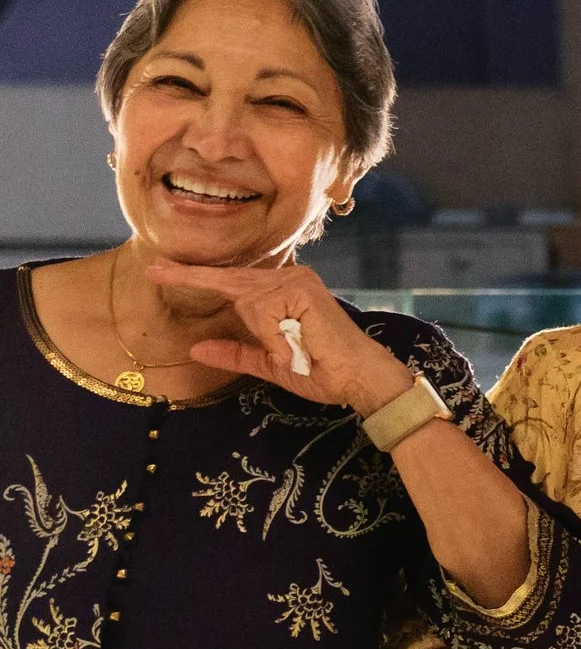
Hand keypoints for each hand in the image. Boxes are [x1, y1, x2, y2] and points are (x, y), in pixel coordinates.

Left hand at [148, 259, 413, 414]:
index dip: (196, 277)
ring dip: (264, 337)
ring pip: (248, 302)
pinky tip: (296, 345)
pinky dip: (272, 336)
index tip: (158, 270)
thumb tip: (195, 349)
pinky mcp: (301, 290)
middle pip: (233, 283)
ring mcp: (296, 281)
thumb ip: (235, 354)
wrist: (357, 378)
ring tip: (295, 353)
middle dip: (195, 279)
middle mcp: (290, 278)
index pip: (232, 282)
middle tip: (156, 271)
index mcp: (283, 292)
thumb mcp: (269, 364)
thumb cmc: (320, 371)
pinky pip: (263, 311)